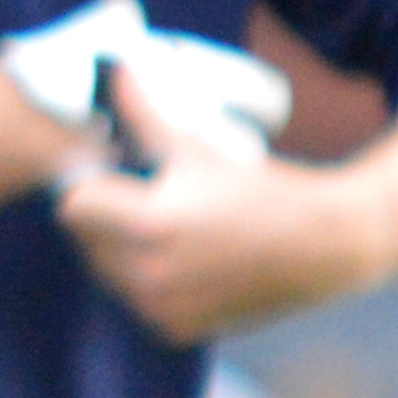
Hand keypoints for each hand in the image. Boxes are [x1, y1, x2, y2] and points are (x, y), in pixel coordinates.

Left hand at [51, 66, 389, 342]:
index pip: (75, 204)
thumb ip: (144, 112)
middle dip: (103, 214)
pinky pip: (136, 298)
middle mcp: (147, 276)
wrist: (323, 247)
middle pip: (86, 238)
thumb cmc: (260, 188)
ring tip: (164, 222)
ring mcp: (162, 310)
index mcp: (147, 226)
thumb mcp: (198, 147)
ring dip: (120, 247)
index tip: (116, 171)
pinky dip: (146, 277)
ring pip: (107, 270)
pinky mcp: (178, 330)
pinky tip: (181, 255)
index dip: (91, 183)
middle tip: (142, 194)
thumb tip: (114, 67)